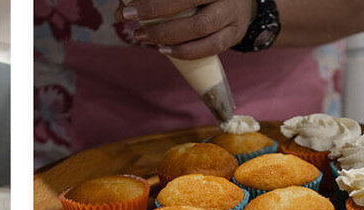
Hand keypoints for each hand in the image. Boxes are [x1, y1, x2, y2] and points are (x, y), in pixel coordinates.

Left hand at [117, 0, 255, 59]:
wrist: (242, 0)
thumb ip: (162, 0)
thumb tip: (121, 9)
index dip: (152, 2)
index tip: (127, 9)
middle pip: (189, 1)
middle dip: (155, 13)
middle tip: (131, 23)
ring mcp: (232, 13)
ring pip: (201, 27)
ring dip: (168, 35)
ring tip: (144, 38)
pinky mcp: (235, 33)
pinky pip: (211, 47)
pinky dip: (186, 51)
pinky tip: (165, 51)